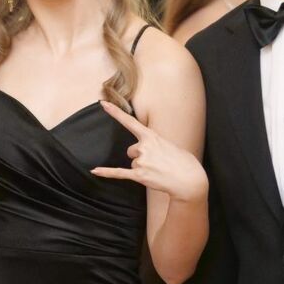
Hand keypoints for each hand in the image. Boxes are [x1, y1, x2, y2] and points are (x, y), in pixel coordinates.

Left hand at [91, 101, 207, 202]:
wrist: (189, 179)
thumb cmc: (182, 162)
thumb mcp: (169, 145)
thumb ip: (154, 144)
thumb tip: (144, 152)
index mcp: (151, 136)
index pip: (129, 121)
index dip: (115, 112)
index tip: (103, 103)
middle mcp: (144, 147)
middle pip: (131, 150)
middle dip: (141, 156)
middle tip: (157, 162)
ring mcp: (141, 161)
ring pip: (133, 163)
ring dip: (143, 168)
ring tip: (158, 171)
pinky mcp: (139, 175)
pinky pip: (119, 172)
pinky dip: (106, 172)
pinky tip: (94, 170)